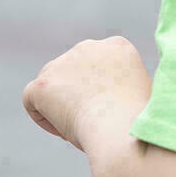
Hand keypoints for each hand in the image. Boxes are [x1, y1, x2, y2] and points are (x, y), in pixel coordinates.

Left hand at [22, 36, 151, 151]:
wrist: (120, 127)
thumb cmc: (139, 119)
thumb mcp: (143, 91)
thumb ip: (124, 84)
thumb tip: (111, 96)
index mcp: (117, 46)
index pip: (100, 62)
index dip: (100, 86)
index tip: (108, 107)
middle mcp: (88, 46)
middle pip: (73, 69)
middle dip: (77, 91)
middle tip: (90, 117)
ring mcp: (62, 63)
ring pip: (51, 84)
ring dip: (60, 103)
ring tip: (79, 126)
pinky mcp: (41, 84)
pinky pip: (32, 99)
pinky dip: (43, 117)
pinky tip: (63, 131)